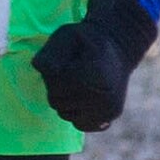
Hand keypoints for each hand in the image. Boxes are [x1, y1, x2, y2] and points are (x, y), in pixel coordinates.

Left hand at [36, 0, 158, 132]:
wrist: (118, 50)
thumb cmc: (87, 41)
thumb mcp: (67, 35)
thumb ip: (51, 51)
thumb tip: (41, 68)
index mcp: (95, 75)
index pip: (53, 86)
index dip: (53, 74)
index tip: (67, 62)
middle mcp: (104, 97)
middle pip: (57, 101)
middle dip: (57, 87)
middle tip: (71, 72)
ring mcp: (108, 111)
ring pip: (65, 114)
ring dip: (65, 100)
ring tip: (78, 83)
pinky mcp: (109, 118)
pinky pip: (78, 124)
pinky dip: (76, 112)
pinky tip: (83, 97)